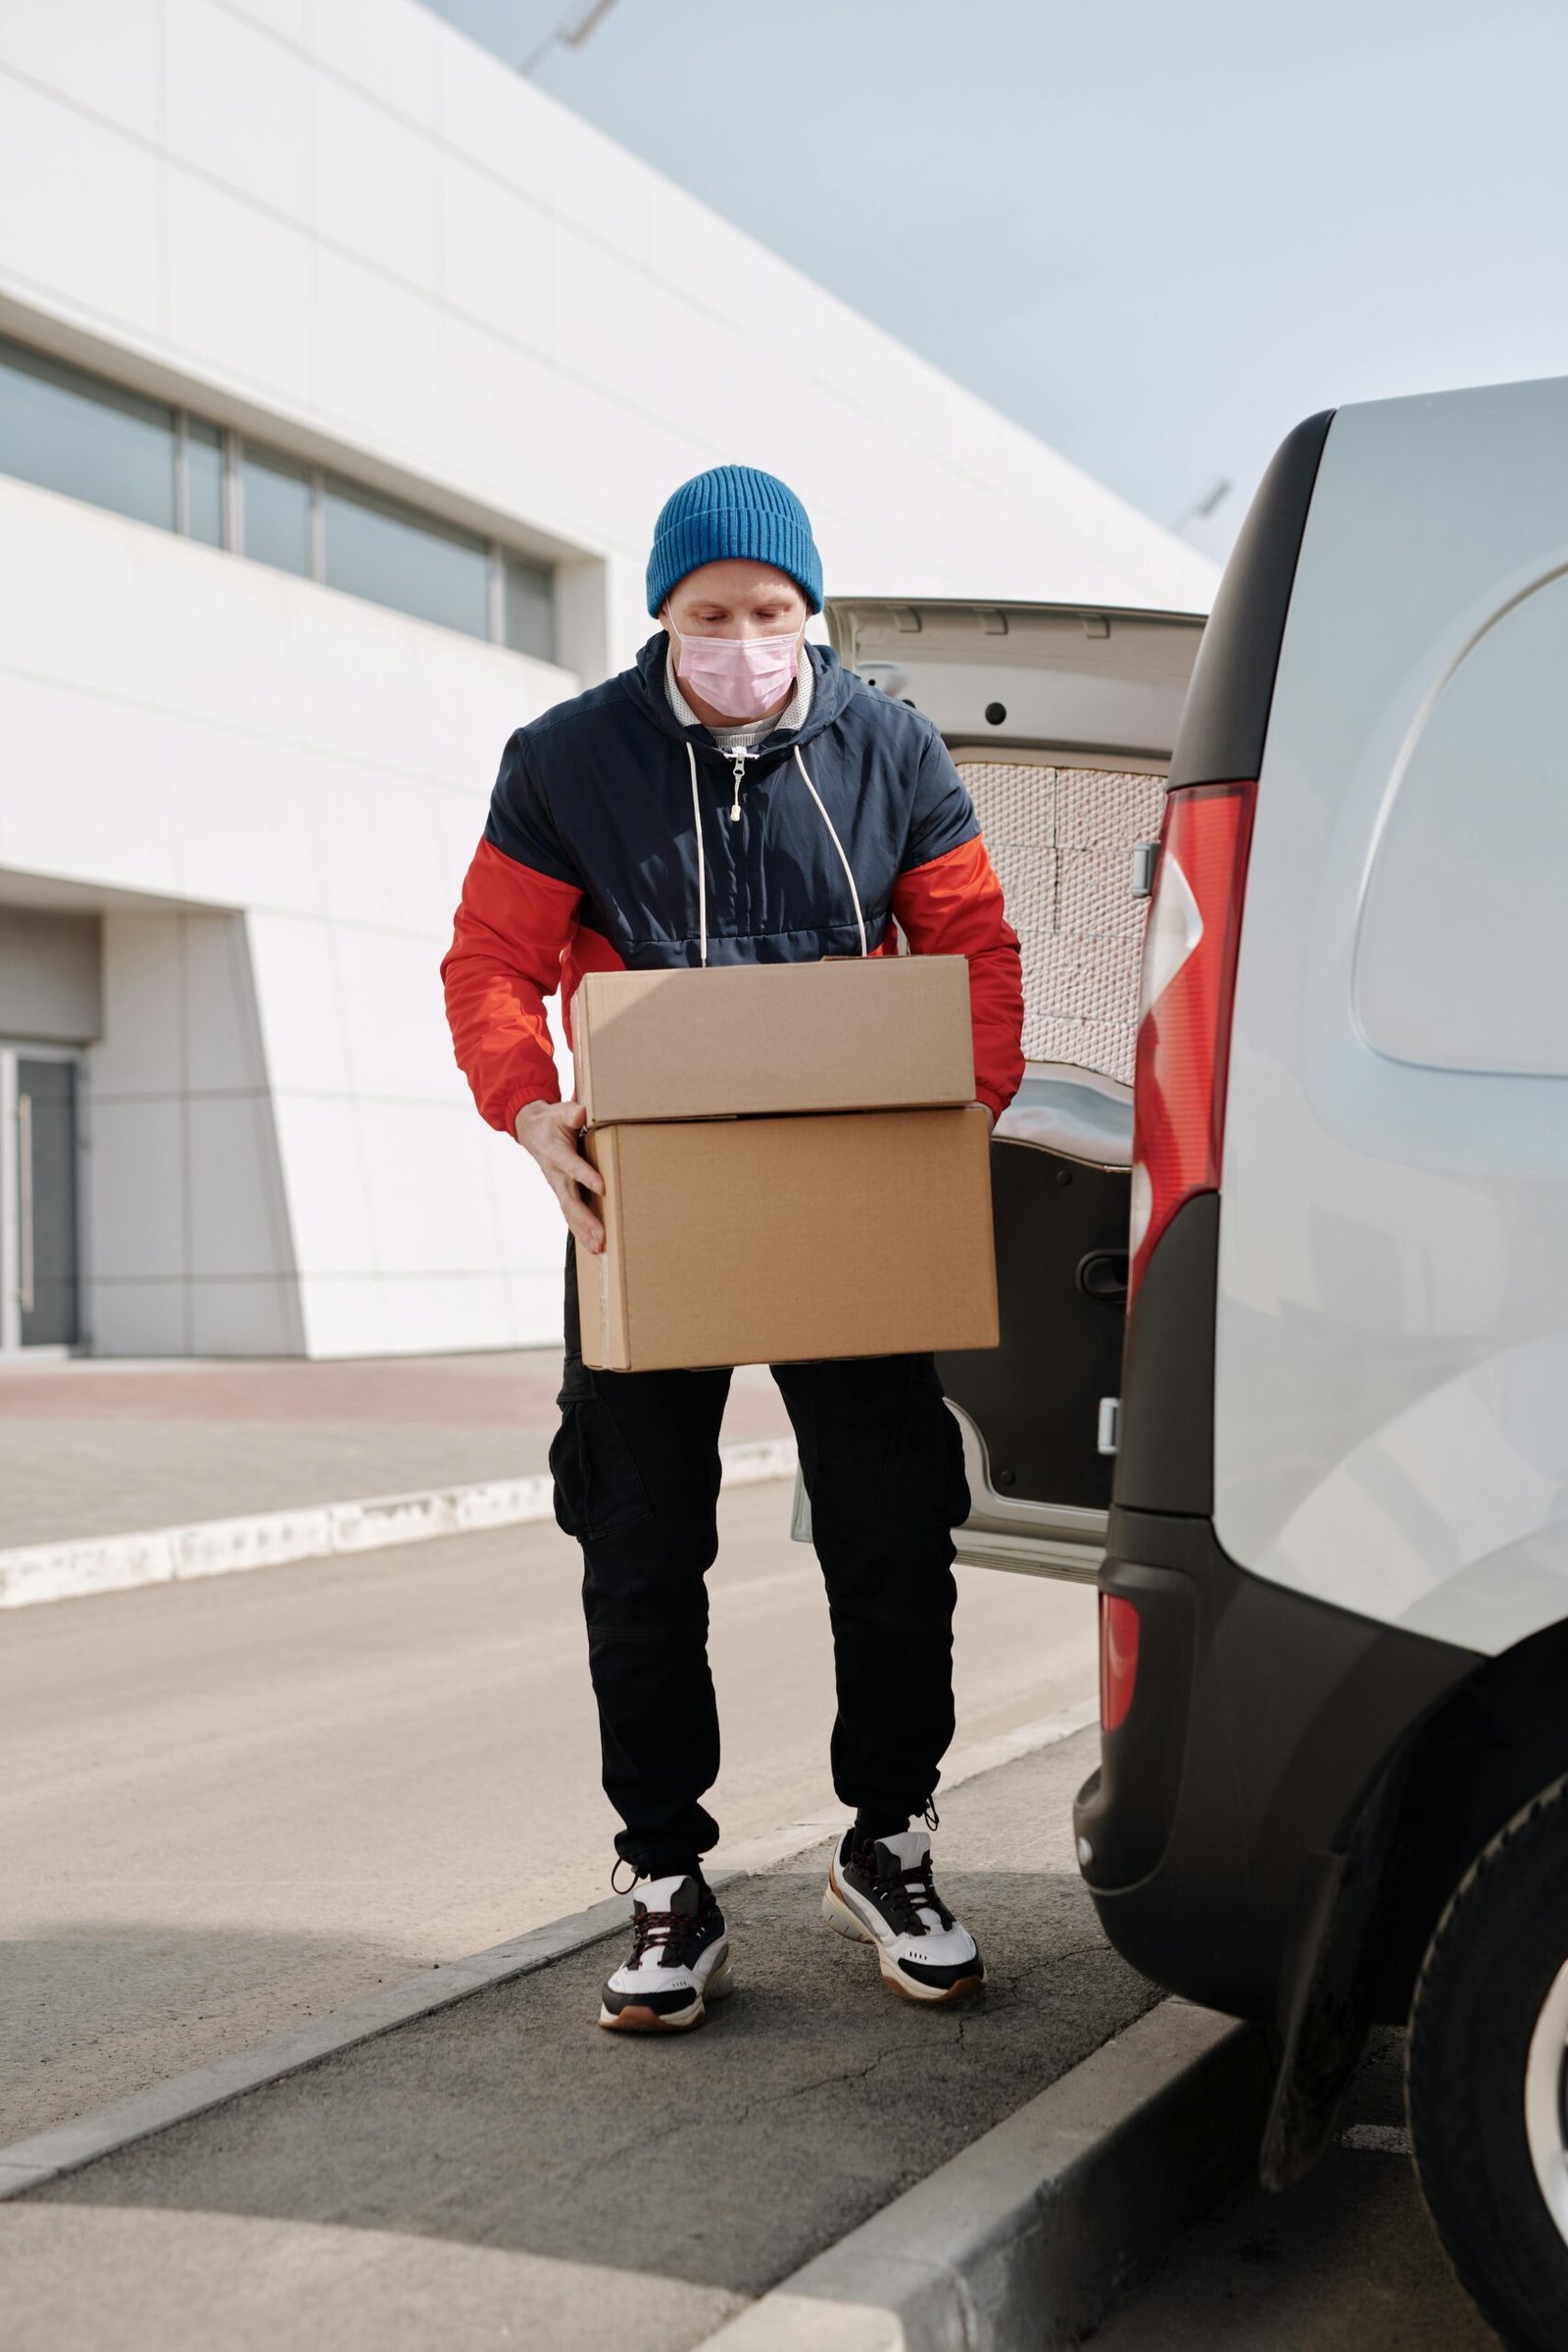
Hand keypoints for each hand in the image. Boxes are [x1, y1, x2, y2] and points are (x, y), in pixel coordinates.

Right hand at [515, 1099, 605, 1253]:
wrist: (531, 1130)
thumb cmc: (551, 1120)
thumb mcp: (559, 1111)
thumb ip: (570, 1113)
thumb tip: (581, 1113)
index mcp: (556, 1153)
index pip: (573, 1166)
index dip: (586, 1176)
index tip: (603, 1188)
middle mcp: (556, 1174)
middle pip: (570, 1200)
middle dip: (586, 1218)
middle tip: (601, 1234)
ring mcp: (558, 1186)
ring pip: (570, 1213)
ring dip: (584, 1231)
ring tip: (600, 1247)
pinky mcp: (562, 1192)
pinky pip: (570, 1215)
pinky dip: (580, 1231)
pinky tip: (593, 1246)